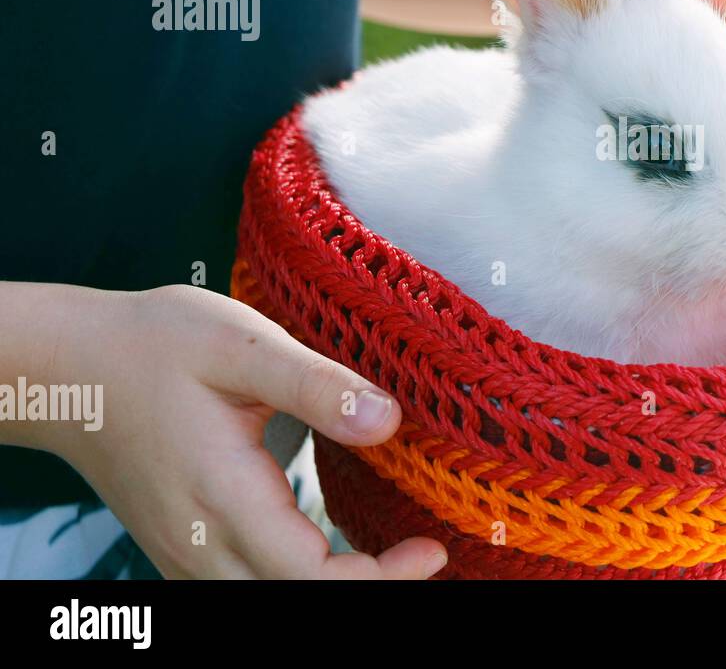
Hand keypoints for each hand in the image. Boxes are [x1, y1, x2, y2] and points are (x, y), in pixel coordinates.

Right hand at [44, 284, 446, 578]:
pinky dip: (298, 582)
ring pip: (268, 601)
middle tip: (424, 554)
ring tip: (392, 557)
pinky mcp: (183, 549)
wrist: (71, 367)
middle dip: (367, 590)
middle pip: (295, 601)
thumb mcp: (242, 345)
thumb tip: (389, 421)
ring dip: (332, 588)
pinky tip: (335, 554)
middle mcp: (200, 544)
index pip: (310, 577)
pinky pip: (245, 588)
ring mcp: (186, 554)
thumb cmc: (156, 346)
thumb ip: (316, 386)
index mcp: (222, 496)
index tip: (432, 550)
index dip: (379, 577)